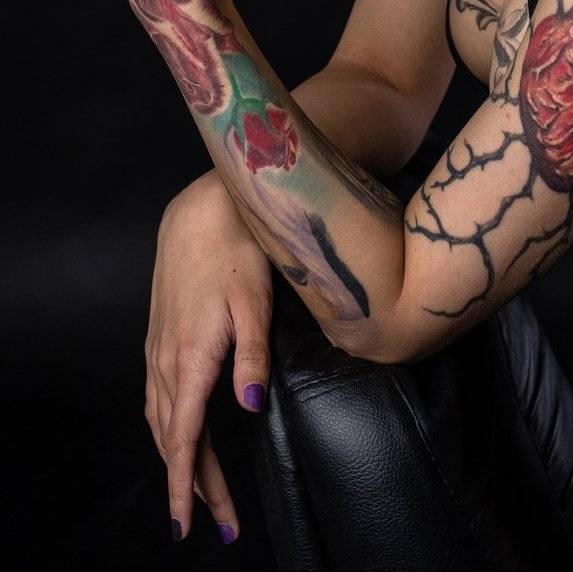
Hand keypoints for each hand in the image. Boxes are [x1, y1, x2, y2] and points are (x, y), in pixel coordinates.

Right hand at [145, 173, 274, 543]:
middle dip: (192, 485)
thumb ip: (251, 359)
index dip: (188, 486)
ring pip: (163, 422)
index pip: (185, 439)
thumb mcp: (254, 302)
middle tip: (214, 525)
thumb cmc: (236, 250)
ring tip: (199, 494)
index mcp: (190, 358)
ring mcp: (158, 349)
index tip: (191, 525)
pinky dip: (168, 430)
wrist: (203, 210)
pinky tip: (178, 438)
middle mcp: (166, 360)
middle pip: (174, 440)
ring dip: (180, 461)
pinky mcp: (159, 338)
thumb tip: (249, 410)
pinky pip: (157, 399)